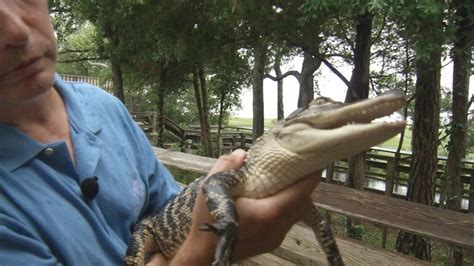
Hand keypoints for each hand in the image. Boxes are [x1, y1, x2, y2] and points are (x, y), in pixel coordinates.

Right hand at [170, 149, 320, 264]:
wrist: (203, 253)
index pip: (301, 192)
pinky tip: (272, 199)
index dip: (311, 175)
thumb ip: (227, 166)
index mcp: (269, 212)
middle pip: (303, 202)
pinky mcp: (271, 242)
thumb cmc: (208, 222)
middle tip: (297, 167)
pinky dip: (285, 208)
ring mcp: (276, 237)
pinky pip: (286, 222)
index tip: (314, 161)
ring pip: (296, 213)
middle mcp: (278, 227)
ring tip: (285, 181)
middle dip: (303, 184)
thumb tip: (242, 154)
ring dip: (294, 197)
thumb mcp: (212, 188)